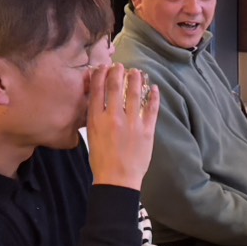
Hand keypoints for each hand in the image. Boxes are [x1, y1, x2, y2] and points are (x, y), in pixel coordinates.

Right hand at [87, 64, 158, 190]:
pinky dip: (154, 96)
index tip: (103, 67)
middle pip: (115, 86)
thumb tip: (97, 100)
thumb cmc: (101, 159)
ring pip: (134, 93)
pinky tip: (154, 88)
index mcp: (96, 119)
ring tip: (137, 72)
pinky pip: (152, 108)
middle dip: (118, 72)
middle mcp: (113, 117)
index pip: (96, 89)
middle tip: (120, 66)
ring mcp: (132, 123)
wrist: (117, 179)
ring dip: (136, 79)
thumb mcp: (91, 135)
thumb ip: (95, 117)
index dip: (100, 74)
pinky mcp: (147, 130)